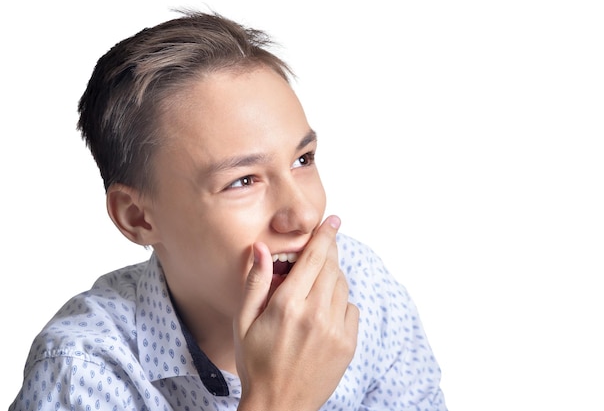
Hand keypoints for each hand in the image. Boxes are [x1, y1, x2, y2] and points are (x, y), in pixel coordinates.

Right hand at [234, 215, 359, 410]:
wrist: (279, 406)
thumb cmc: (256, 363)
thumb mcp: (243, 321)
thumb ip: (255, 281)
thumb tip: (260, 247)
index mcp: (287, 305)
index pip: (313, 258)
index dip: (325, 235)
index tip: (334, 220)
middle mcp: (315, 314)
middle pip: (332, 267)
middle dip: (328, 253)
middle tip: (321, 249)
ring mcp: (335, 330)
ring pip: (342, 286)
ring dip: (331, 279)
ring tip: (312, 292)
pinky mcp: (348, 344)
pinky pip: (351, 309)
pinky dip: (340, 304)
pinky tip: (322, 315)